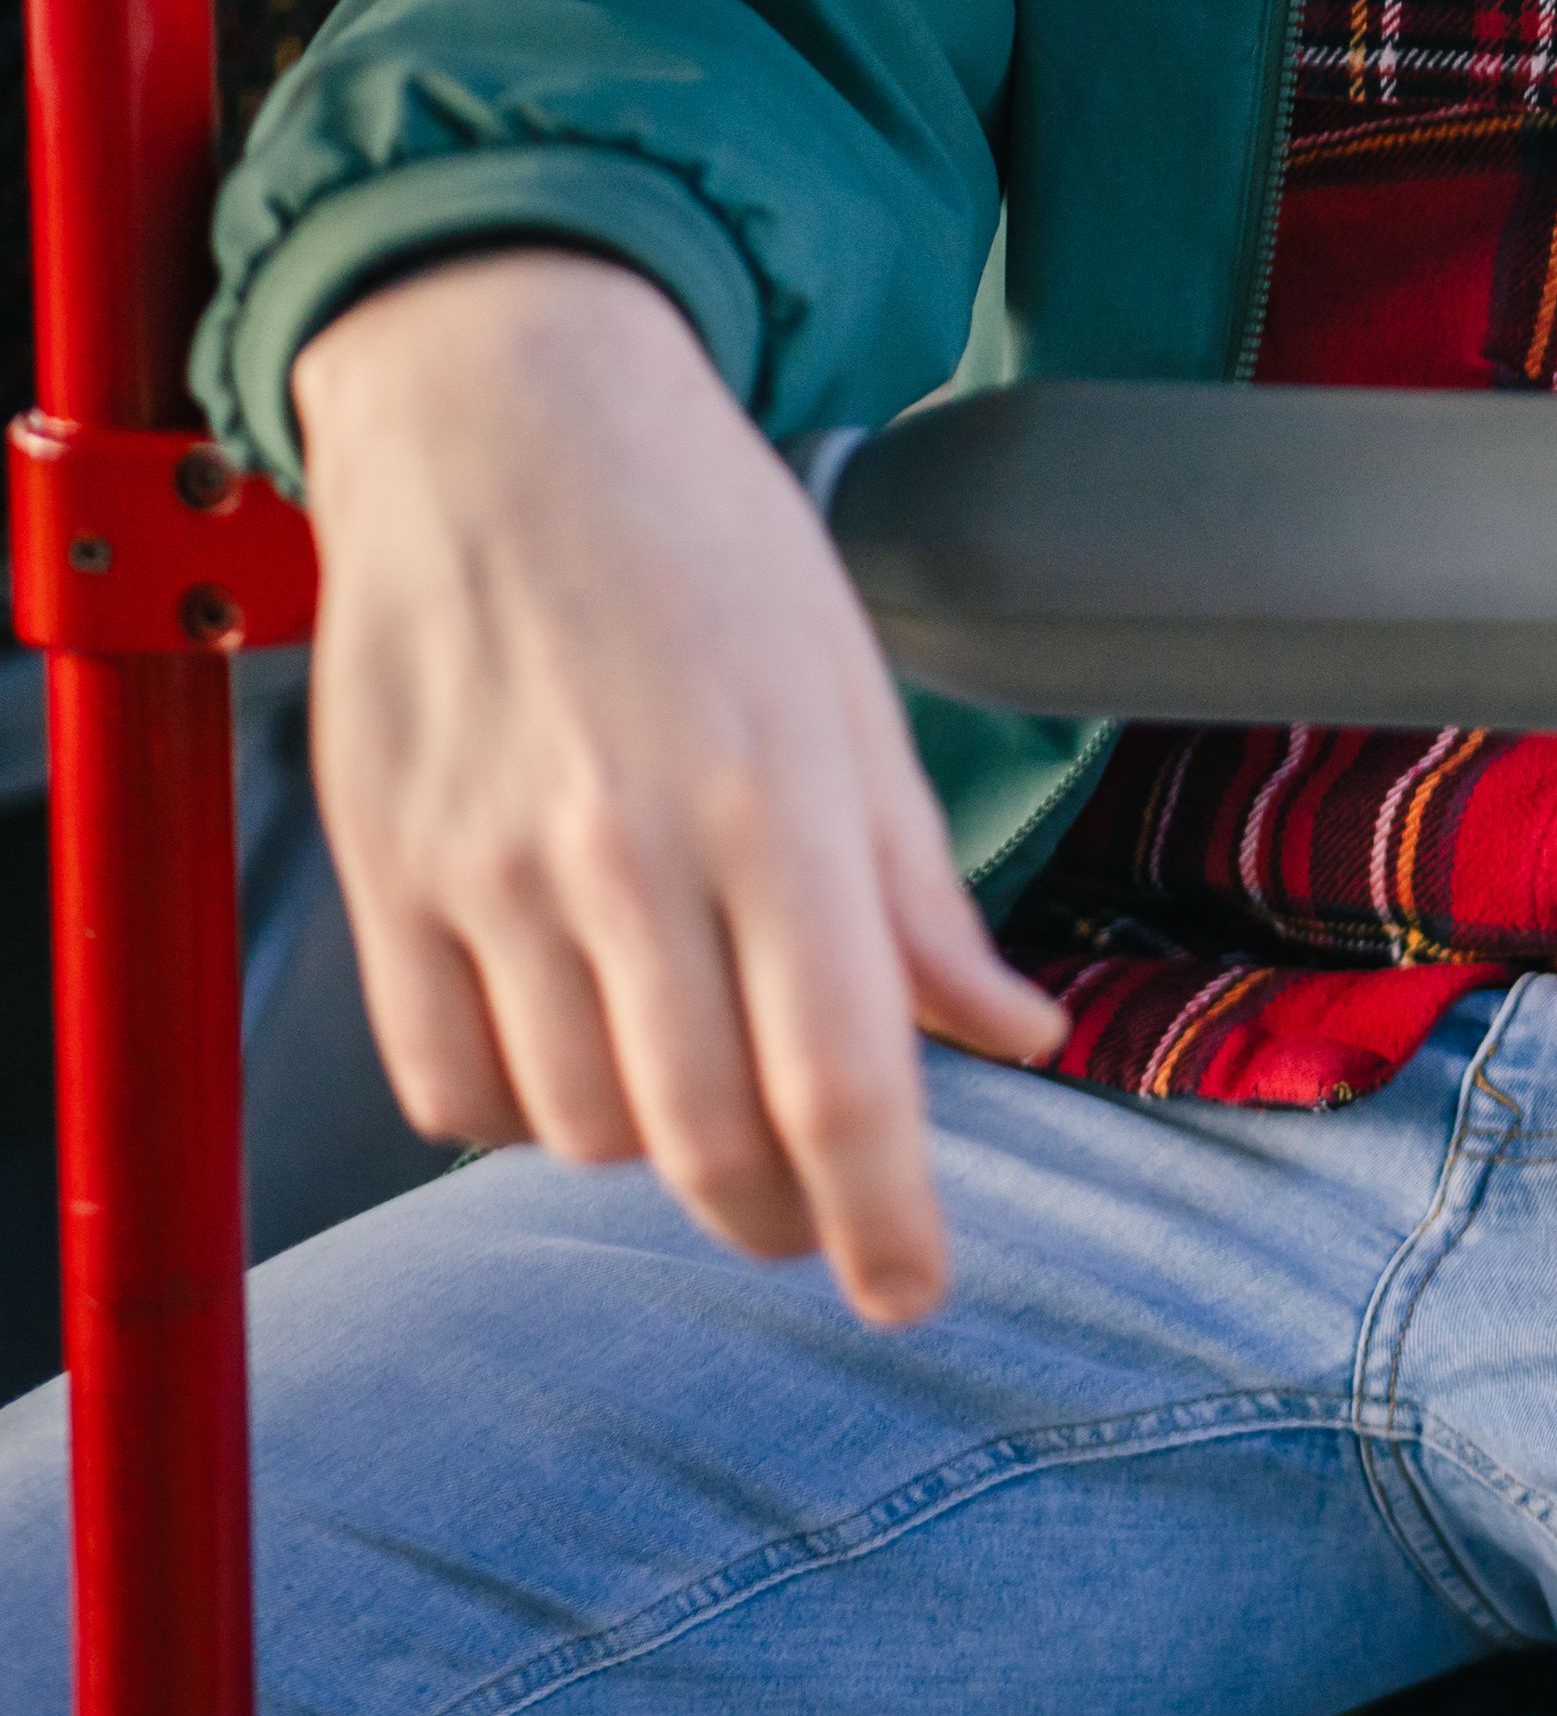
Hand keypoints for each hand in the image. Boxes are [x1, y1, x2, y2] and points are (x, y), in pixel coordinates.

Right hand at [293, 249, 1064, 1324]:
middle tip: (812, 1214)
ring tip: (694, 1086)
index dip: (886, 1217)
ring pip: (578, 1127)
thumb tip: (1015, 1036)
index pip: (841, 1078)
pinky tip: (573, 1051)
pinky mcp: (382, 874)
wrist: (504, 420)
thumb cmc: (708, 548)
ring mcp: (487, 869)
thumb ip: (920, 895)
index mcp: (778, 807)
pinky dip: (520, 1112)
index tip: (914, 1296)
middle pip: (704, 1138)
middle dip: (775, 1215)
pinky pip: (446, 1086)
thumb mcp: (854, 700)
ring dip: (651, 1153)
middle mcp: (628, 850)